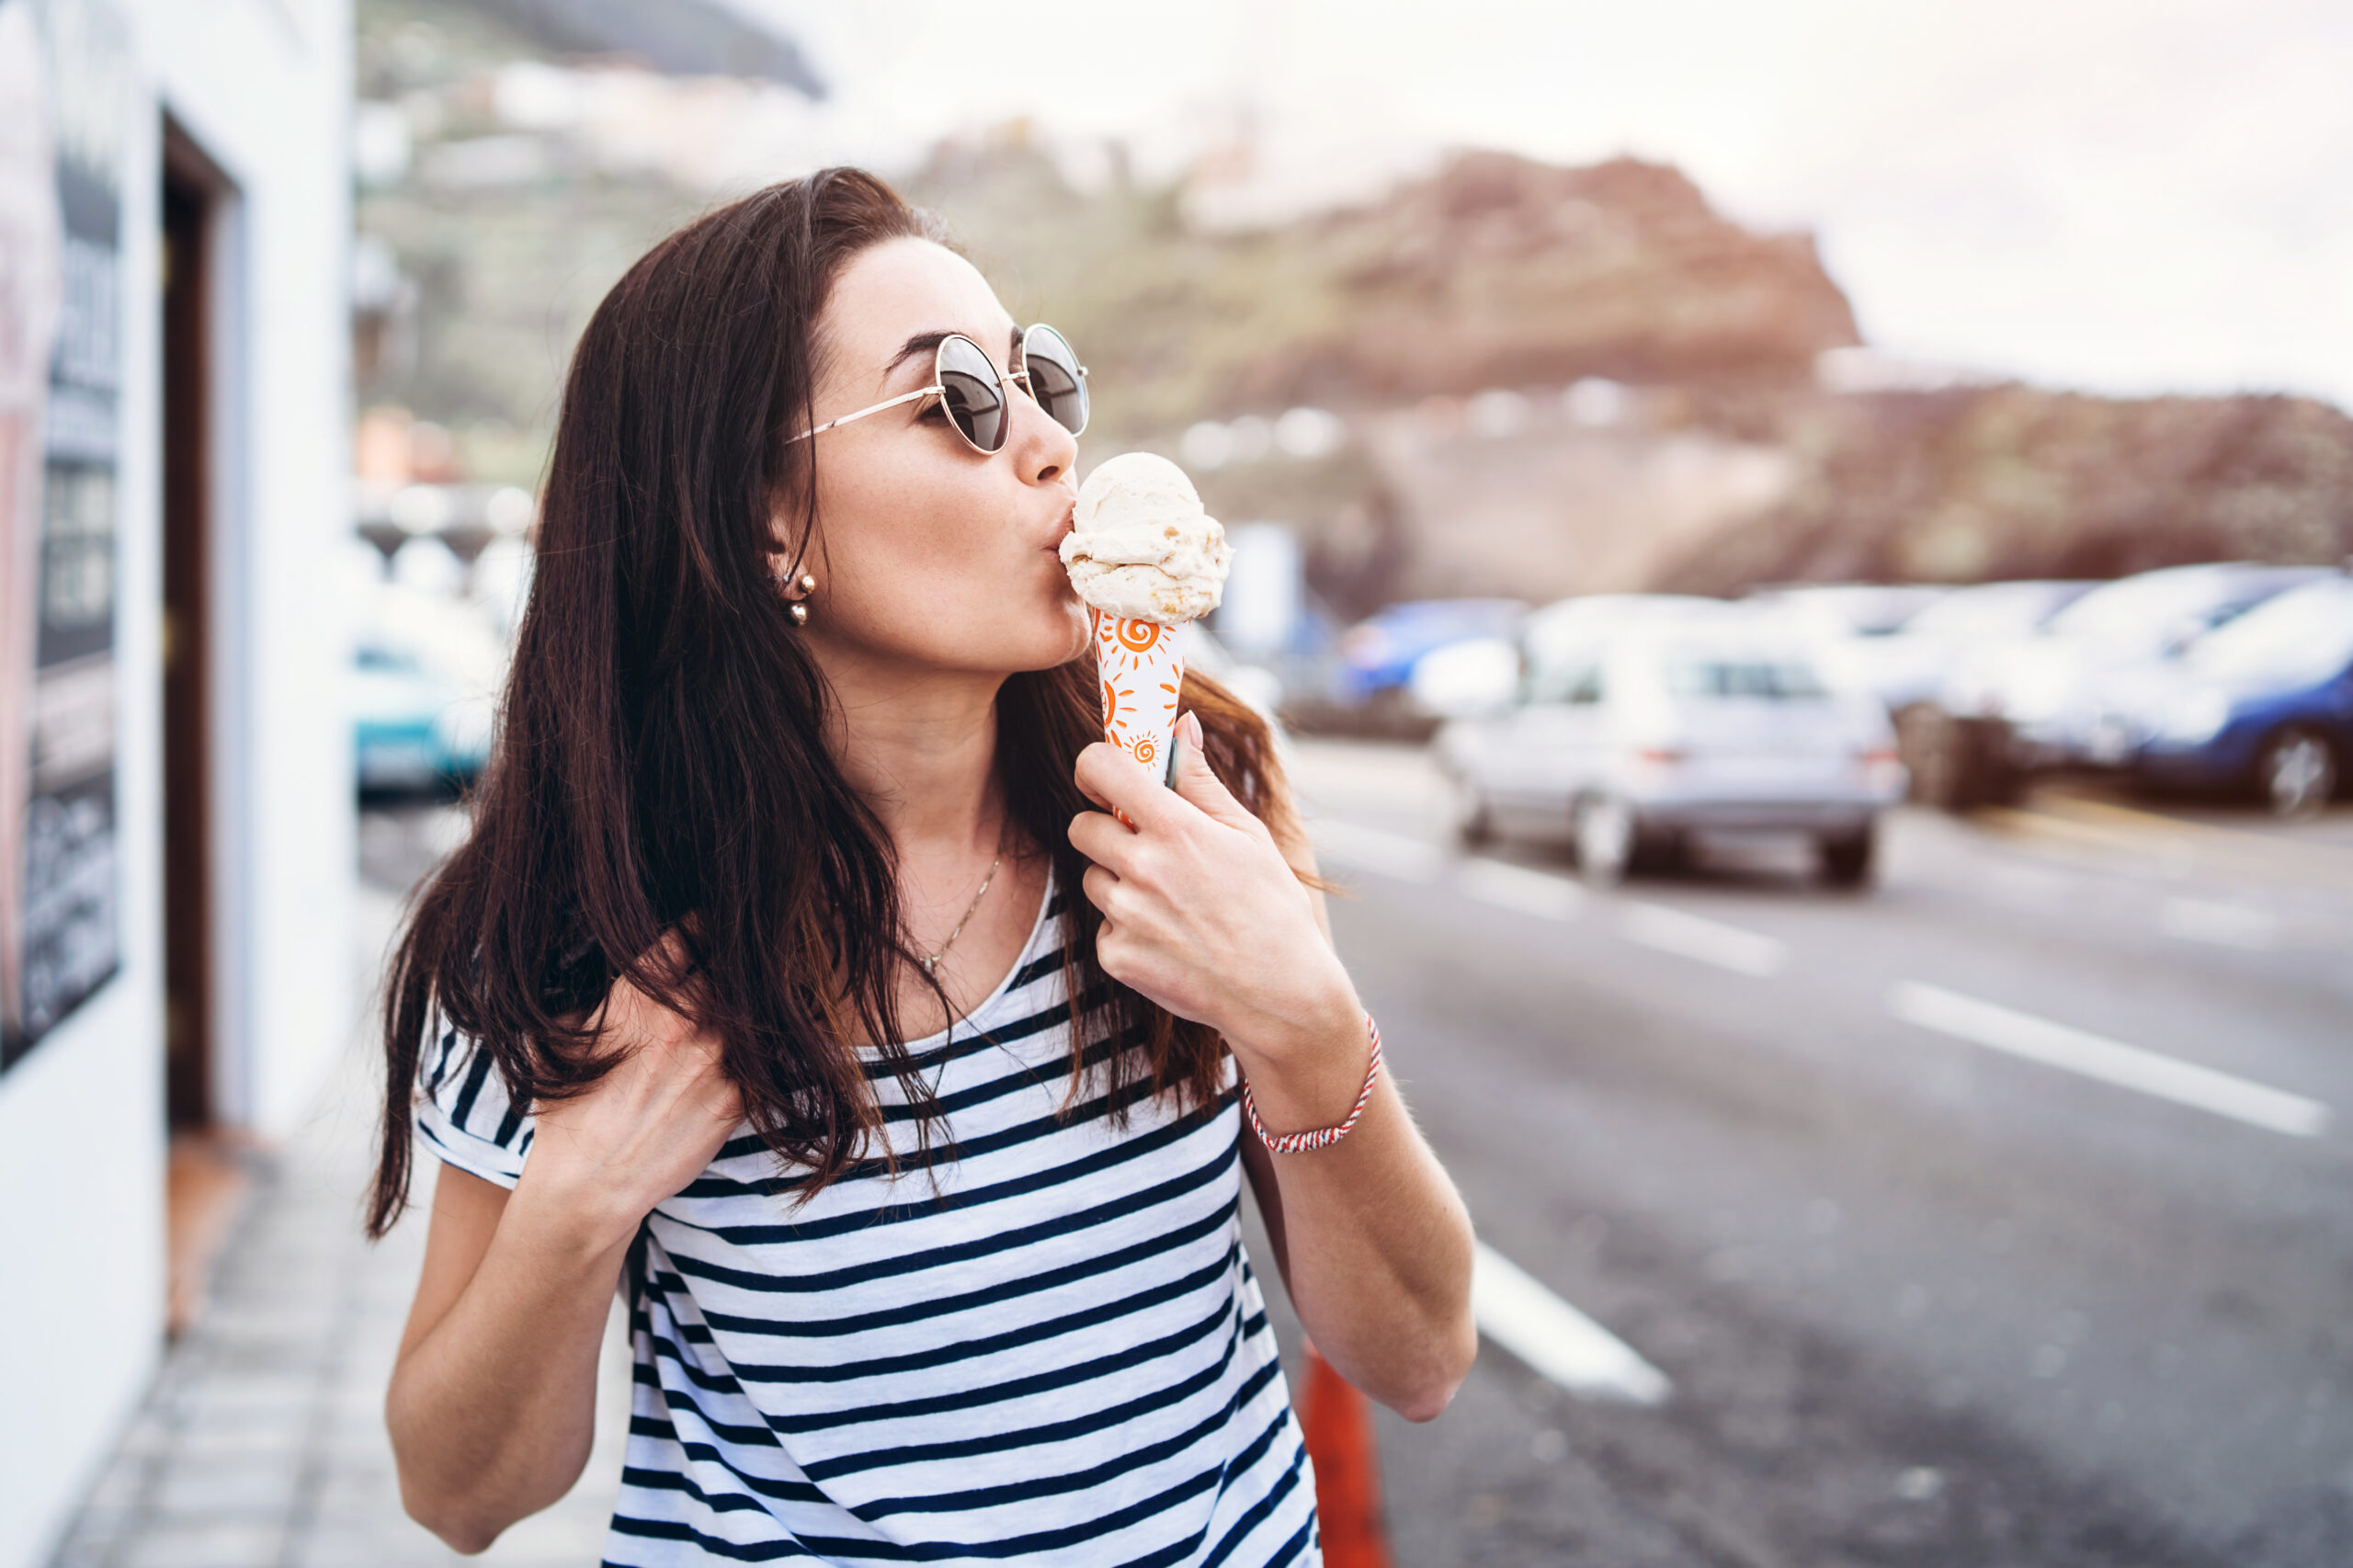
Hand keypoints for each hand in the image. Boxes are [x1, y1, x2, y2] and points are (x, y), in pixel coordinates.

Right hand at [517, 938, 742, 1246]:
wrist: (588, 1187)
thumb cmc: (568, 1111)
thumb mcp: (561, 1035)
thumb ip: (598, 994)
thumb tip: (613, 964)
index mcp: (640, 997)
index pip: (689, 933)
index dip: (699, 925)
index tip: (705, 926)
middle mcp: (684, 1021)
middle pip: (727, 967)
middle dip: (725, 963)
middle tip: (726, 963)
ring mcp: (717, 1060)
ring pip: (749, 1009)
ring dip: (744, 1006)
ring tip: (737, 1008)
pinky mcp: (737, 1098)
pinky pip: (759, 1057)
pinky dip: (754, 1049)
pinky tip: (744, 1050)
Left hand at [1069, 713, 1359, 1068]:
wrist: (1280, 995)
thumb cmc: (1272, 909)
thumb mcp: (1248, 835)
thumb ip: (1202, 780)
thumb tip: (1180, 726)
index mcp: (1176, 829)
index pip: (1100, 768)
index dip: (1097, 768)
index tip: (1111, 780)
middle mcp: (1143, 868)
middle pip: (1082, 827)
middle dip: (1108, 831)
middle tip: (1149, 848)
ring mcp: (1126, 916)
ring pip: (1093, 878)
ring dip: (1119, 882)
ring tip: (1172, 902)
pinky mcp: (1116, 957)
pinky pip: (1104, 927)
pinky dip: (1128, 930)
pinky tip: (1171, 938)